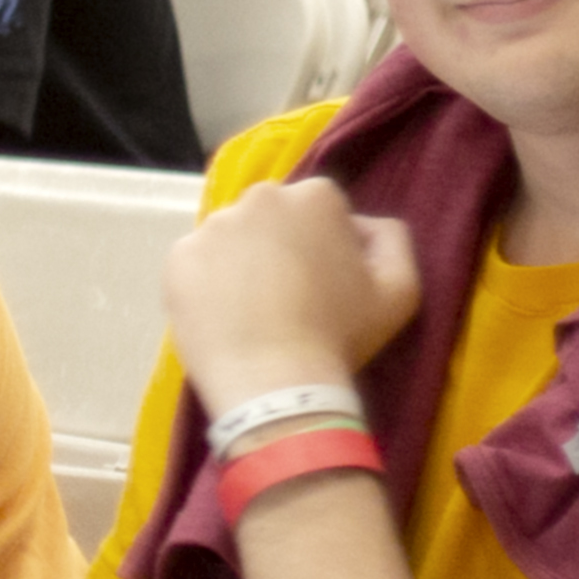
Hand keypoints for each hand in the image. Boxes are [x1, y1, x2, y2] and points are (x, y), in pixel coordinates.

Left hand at [163, 175, 419, 412]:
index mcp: (314, 196)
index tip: (326, 282)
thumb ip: (390, 238)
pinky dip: (208, 283)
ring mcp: (211, 227)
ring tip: (255, 310)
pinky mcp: (177, 258)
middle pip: (272, 217)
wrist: (275, 382)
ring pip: (232, 239)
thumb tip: (362, 224)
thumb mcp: (401, 286)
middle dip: (281, 245)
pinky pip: (197, 264)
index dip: (327, 245)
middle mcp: (258, 198)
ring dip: (243, 262)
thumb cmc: (343, 334)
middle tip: (289, 296)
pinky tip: (225, 315)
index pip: (321, 209)